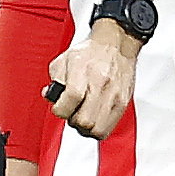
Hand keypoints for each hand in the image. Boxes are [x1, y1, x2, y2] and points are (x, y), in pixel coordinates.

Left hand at [47, 22, 138, 137]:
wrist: (115, 45)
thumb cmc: (90, 53)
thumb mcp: (64, 60)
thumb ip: (54, 80)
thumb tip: (50, 97)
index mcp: (84, 71)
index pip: (70, 100)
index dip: (60, 109)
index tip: (59, 107)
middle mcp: (101, 85)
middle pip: (84, 120)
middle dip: (73, 120)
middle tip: (71, 112)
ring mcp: (114, 96)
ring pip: (97, 129)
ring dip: (85, 128)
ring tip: (82, 116)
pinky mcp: (123, 103)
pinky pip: (108, 128)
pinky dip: (97, 129)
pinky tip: (92, 118)